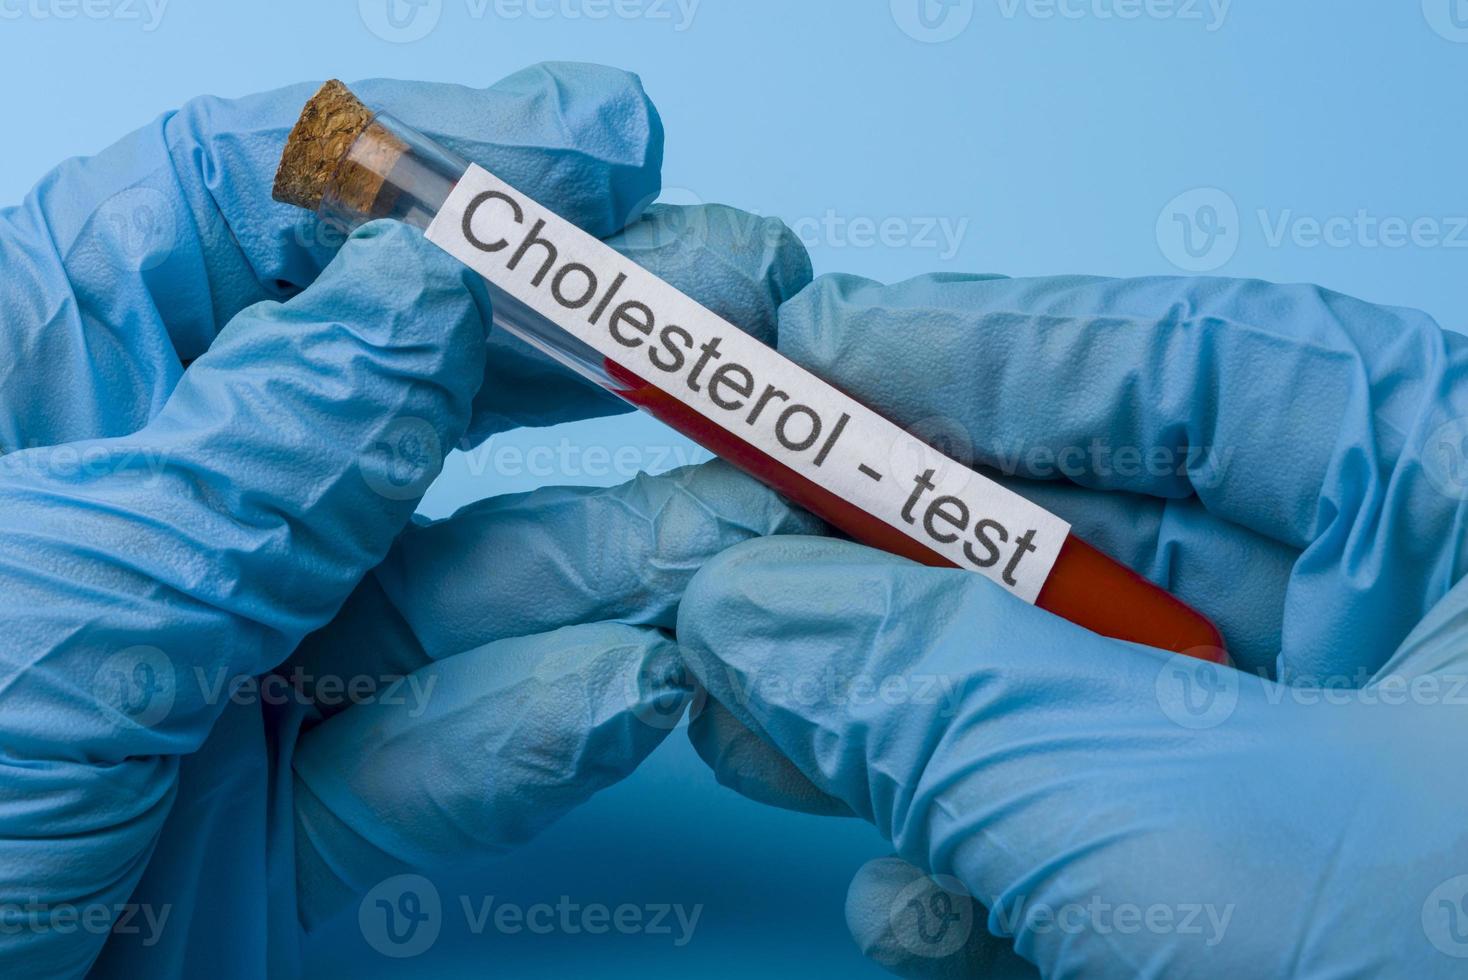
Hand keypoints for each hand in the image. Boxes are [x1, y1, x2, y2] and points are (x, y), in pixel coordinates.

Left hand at [0, 63, 811, 976]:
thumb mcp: (53, 610)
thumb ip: (258, 458)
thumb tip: (423, 294)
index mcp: (40, 387)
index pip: (244, 205)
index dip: (429, 158)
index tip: (597, 145)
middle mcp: (159, 507)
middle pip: (397, 374)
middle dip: (574, 341)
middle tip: (730, 307)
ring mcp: (232, 659)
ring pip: (453, 575)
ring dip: (610, 552)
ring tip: (741, 520)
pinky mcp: (282, 810)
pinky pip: (431, 751)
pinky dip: (535, 727)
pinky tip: (634, 685)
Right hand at [676, 272, 1467, 975]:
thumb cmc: (1462, 967)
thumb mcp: (1195, 830)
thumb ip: (952, 697)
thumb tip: (749, 603)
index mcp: (1465, 507)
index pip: (1191, 363)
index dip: (972, 349)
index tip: (798, 365)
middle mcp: (1426, 618)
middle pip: (1116, 532)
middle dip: (902, 564)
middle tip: (734, 559)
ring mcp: (1368, 774)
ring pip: (1094, 695)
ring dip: (913, 724)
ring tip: (755, 723)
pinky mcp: (1306, 902)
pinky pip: (1129, 839)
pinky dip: (999, 868)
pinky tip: (902, 909)